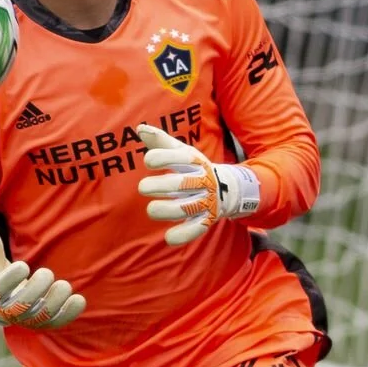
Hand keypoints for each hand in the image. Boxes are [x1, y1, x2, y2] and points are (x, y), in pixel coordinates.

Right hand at [0, 224, 84, 328]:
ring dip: (55, 301)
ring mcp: (28, 320)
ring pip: (42, 316)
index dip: (11, 279)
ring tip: (64, 285)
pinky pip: (57, 321)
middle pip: (22, 305)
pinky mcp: (44, 323)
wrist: (2, 306)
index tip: (23, 265)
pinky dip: (69, 312)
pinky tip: (79, 299)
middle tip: (47, 273)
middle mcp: (10, 312)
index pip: (0, 290)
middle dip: (36, 289)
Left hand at [135, 124, 260, 245]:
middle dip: (162, 185)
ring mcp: (205, 201)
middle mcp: (202, 181)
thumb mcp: (181, 152)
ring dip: (168, 209)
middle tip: (142, 187)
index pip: (181, 158)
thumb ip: (160, 141)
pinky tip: (169, 238)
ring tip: (151, 209)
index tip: (148, 161)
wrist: (227, 187)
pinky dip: (184, 234)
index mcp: (195, 162)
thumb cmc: (193, 168)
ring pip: (187, 207)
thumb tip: (140, 129)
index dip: (163, 158)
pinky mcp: (206, 219)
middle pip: (182, 184)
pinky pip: (196, 228)